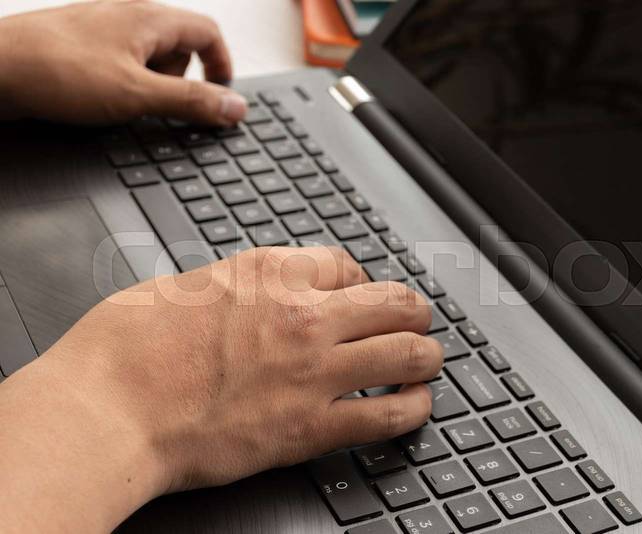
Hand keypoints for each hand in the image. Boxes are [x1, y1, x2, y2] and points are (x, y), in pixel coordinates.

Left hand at [0, 1, 246, 124]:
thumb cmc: (56, 72)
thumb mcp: (137, 95)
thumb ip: (191, 102)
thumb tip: (234, 107)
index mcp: (149, 17)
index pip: (208, 33)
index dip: (222, 67)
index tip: (221, 97)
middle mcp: (128, 15)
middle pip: (180, 49)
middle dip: (178, 82)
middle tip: (157, 103)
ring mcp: (104, 29)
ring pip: (150, 60)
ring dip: (149, 87)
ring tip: (121, 102)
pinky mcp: (84, 46)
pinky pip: (123, 65)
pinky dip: (124, 86)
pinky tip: (102, 100)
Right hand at [0, 247, 441, 531]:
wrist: (106, 408)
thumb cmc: (125, 349)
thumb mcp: (183, 287)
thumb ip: (234, 288)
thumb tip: (253, 295)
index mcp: (269, 272)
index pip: (346, 264)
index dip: (360, 281)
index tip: (360, 294)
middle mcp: (303, 314)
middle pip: (395, 301)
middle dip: (412, 312)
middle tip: (414, 322)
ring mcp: (314, 369)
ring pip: (408, 352)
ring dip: (425, 357)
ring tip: (426, 362)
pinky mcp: (311, 426)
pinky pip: (389, 415)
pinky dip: (411, 410)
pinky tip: (413, 407)